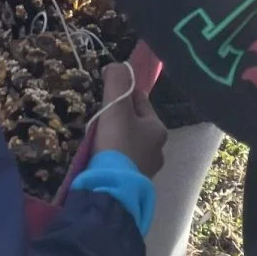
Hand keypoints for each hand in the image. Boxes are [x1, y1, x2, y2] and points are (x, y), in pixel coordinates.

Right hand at [92, 63, 166, 179]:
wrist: (112, 189)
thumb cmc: (117, 144)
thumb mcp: (116, 107)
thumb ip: (117, 81)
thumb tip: (117, 66)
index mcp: (158, 128)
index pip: (140, 101)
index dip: (122, 95)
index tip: (106, 96)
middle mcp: (158, 149)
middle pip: (135, 124)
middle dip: (120, 119)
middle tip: (100, 119)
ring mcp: (147, 169)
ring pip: (130, 144)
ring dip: (117, 140)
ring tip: (98, 140)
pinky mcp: (135, 184)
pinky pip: (124, 163)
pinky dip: (114, 158)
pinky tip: (102, 158)